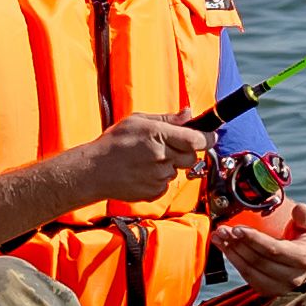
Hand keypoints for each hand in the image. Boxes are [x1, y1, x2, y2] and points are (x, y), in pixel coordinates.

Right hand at [84, 111, 208, 203]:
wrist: (94, 171)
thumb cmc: (113, 143)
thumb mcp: (137, 120)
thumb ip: (167, 118)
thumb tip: (188, 113)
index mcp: (158, 135)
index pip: (197, 139)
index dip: (207, 138)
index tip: (210, 136)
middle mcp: (161, 157)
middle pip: (192, 157)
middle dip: (187, 151)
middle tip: (170, 147)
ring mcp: (158, 177)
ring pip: (178, 170)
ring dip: (169, 165)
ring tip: (147, 160)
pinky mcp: (154, 192)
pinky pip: (167, 184)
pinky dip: (160, 179)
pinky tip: (143, 172)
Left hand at [213, 200, 305, 296]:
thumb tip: (299, 208)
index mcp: (302, 259)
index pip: (273, 250)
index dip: (253, 239)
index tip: (237, 228)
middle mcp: (291, 277)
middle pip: (258, 260)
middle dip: (237, 243)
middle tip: (223, 229)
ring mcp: (279, 287)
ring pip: (249, 270)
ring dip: (231, 252)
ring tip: (219, 237)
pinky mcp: (267, 290)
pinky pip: (246, 276)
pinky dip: (233, 261)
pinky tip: (225, 248)